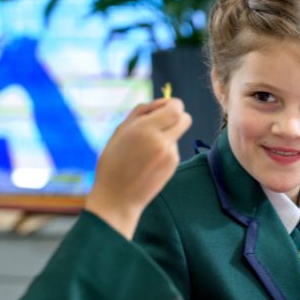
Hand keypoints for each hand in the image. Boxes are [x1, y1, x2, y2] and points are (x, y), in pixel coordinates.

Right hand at [85, 98, 190, 238]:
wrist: (117, 197)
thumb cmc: (113, 162)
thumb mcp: (120, 131)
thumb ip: (141, 112)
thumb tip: (162, 102)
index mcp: (144, 129)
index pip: (176, 107)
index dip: (172, 104)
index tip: (163, 108)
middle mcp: (161, 141)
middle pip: (185, 118)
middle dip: (177, 116)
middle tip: (163, 122)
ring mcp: (169, 155)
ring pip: (177, 134)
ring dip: (167, 135)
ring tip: (145, 149)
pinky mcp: (172, 166)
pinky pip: (173, 148)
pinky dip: (164, 150)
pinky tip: (149, 160)